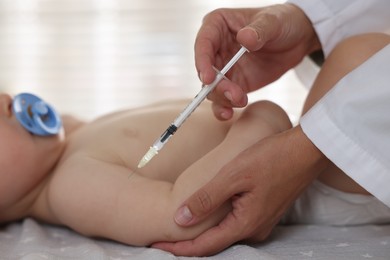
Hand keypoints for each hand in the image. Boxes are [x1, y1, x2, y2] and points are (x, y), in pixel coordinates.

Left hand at [152, 126, 327, 255]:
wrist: (305, 151)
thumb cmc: (271, 158)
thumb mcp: (233, 175)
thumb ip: (206, 198)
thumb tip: (180, 219)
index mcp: (245, 224)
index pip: (205, 246)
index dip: (178, 249)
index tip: (156, 246)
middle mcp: (254, 229)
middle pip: (215, 243)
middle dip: (188, 243)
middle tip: (162, 238)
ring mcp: (261, 221)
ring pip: (225, 233)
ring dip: (202, 233)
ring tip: (179, 227)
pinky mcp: (264, 211)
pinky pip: (235, 223)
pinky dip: (217, 223)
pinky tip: (207, 214)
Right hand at [195, 4, 320, 119]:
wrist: (298, 40)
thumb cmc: (283, 22)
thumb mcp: (274, 21)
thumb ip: (259, 30)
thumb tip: (244, 39)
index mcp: (217, 25)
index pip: (203, 43)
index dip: (202, 61)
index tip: (209, 78)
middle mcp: (215, 47)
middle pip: (205, 70)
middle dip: (216, 86)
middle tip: (234, 94)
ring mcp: (224, 68)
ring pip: (212, 88)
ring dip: (223, 98)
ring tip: (241, 100)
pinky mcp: (233, 84)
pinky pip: (222, 99)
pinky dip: (223, 108)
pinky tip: (229, 114)